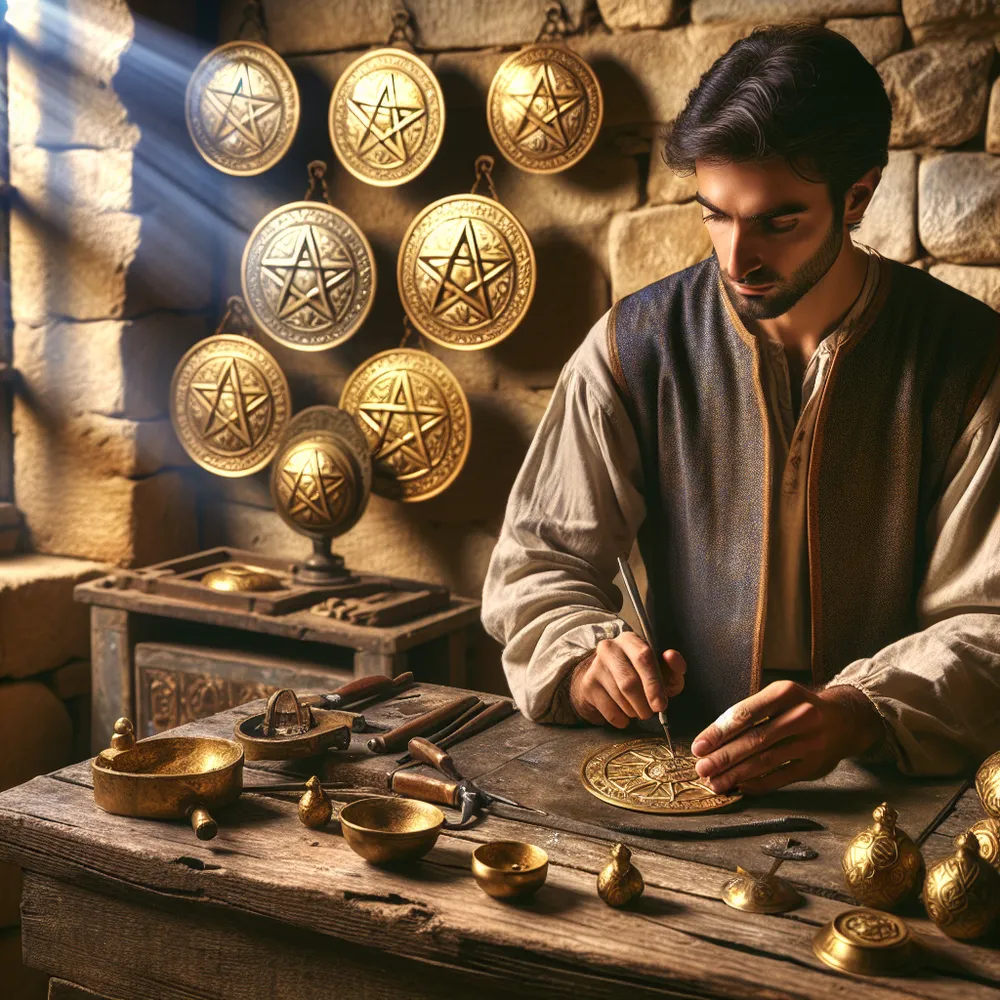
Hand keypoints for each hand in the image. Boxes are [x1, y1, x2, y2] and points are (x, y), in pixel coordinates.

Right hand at [569, 632, 685, 727]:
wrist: (604, 680)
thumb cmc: (639, 674)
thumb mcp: (660, 670)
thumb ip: (672, 667)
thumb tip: (672, 657)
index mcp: (630, 639)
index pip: (643, 657)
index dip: (653, 683)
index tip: (661, 705)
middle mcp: (609, 648)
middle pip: (629, 682)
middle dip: (644, 703)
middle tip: (651, 713)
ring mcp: (595, 666)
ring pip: (620, 698)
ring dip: (635, 711)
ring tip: (638, 710)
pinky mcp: (588, 685)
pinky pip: (609, 711)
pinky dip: (622, 719)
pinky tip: (625, 714)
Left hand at [690, 681, 884, 793]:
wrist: (845, 720)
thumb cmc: (799, 708)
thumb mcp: (778, 697)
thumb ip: (750, 713)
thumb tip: (712, 739)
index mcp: (785, 693)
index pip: (745, 714)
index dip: (719, 732)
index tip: (699, 746)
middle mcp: (801, 715)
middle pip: (754, 739)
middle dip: (723, 756)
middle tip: (702, 768)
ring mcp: (810, 742)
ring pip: (765, 760)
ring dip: (736, 774)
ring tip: (715, 782)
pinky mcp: (815, 765)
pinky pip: (780, 777)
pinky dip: (757, 783)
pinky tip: (739, 786)